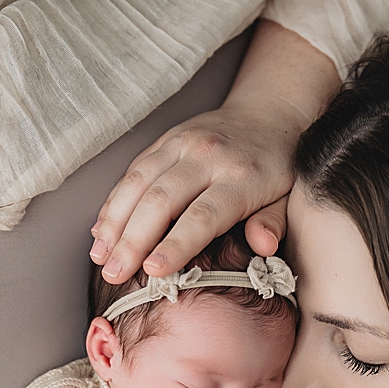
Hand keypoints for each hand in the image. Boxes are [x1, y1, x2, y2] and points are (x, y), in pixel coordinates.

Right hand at [90, 21, 340, 282]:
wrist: (267, 113)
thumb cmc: (279, 168)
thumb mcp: (289, 197)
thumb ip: (274, 222)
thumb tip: (263, 245)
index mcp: (242, 178)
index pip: (203, 215)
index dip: (176, 244)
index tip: (153, 271)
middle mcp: (207, 157)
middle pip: (161, 200)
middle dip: (133, 240)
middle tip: (114, 274)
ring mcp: (182, 143)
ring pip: (139, 182)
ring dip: (114, 221)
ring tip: (99, 257)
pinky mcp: (165, 139)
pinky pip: (133, 170)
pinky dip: (115, 201)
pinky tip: (102, 230)